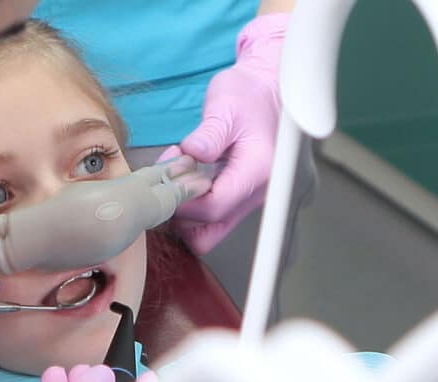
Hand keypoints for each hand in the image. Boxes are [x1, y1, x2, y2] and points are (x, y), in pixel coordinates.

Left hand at [161, 13, 287, 254]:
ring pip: (209, 232)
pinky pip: (212, 221)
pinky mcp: (240, 199)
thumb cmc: (247, 95)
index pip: (214, 207)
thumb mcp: (225, 105)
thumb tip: (191, 154)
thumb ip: (209, 134)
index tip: (169, 174)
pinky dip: (193, 208)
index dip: (183, 198)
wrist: (267, 92)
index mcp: (257, 171)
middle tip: (171, 178)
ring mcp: (249, 200)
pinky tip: (187, 179)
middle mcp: (257, 194)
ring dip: (185, 212)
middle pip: (210, 233)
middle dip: (181, 212)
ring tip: (179, 175)